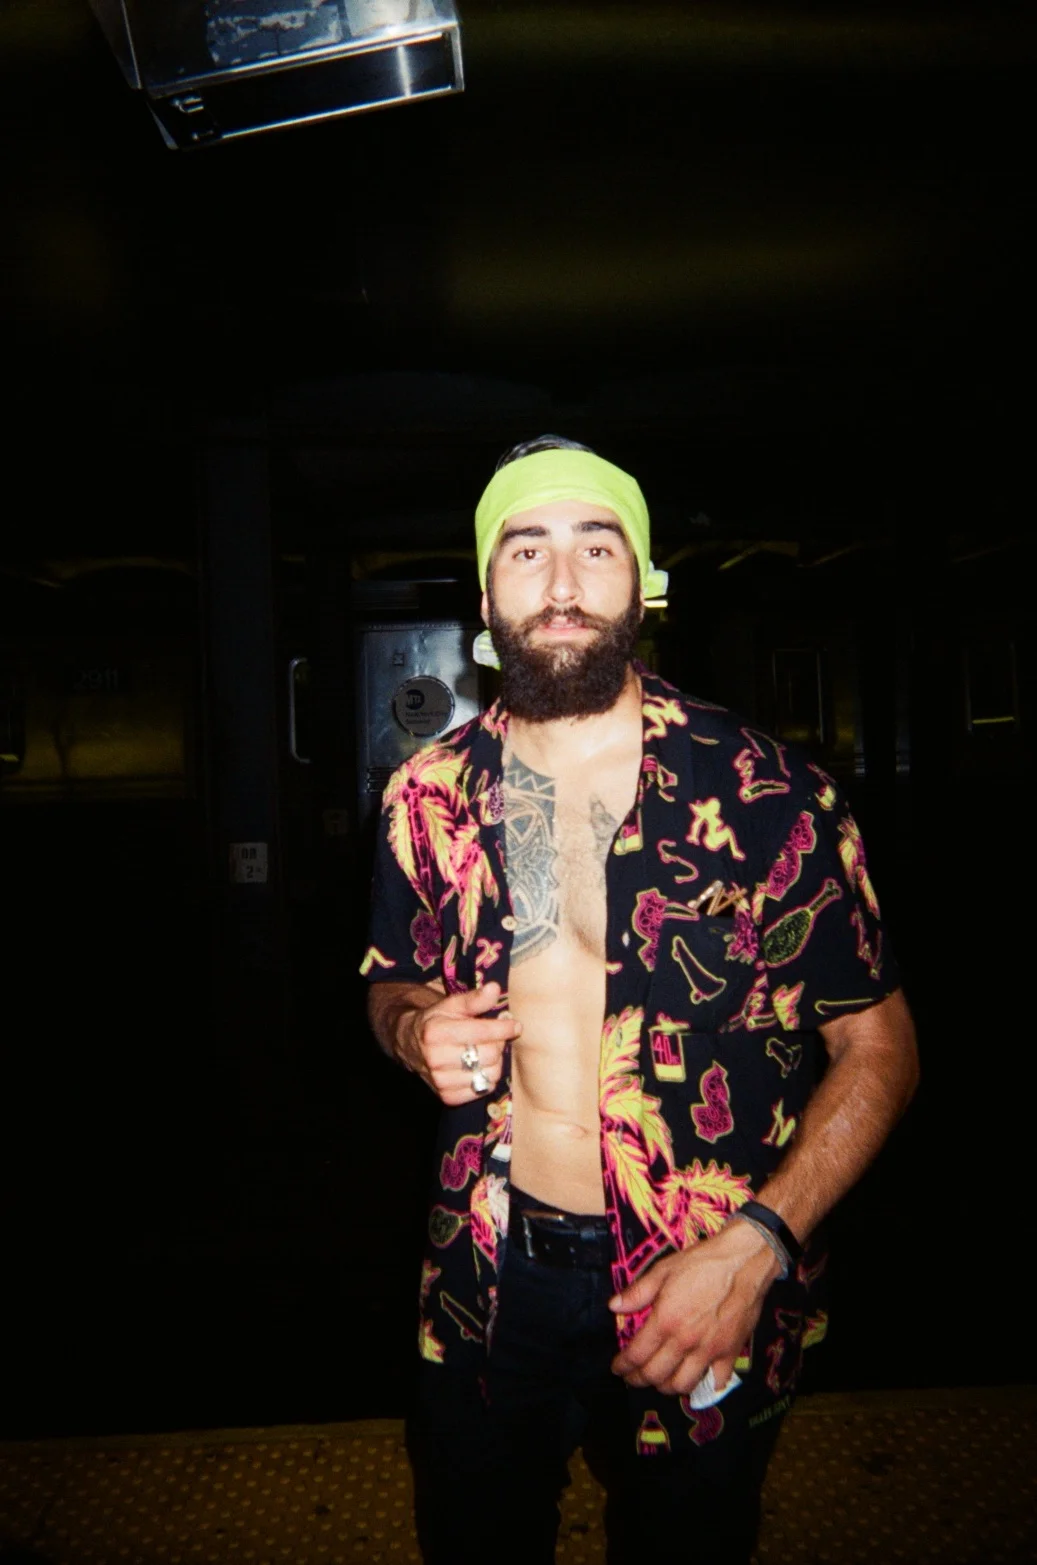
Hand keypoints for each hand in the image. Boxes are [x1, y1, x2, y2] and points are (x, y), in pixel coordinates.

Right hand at [399, 981, 520, 1104]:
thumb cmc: (436, 1021)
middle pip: (489, 1055)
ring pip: (490, 1075)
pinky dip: (487, 1078)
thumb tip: (495, 989)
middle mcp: (435, 1059)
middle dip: (499, 1043)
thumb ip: (473, 999)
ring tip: (488, 1051)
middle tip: (498, 1037)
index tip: (515, 1025)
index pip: (481, 1032)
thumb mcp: (450, 1005)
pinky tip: (480, 1067)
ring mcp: (440, 1081)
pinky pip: (483, 1091)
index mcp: (436, 1032)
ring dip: (495, 1062)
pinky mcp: (447, 1097)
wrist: (410, 1045)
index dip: (503, 1028)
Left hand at [609, 1220, 780, 1395]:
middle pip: (655, 1375)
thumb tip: (614, 1306)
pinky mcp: (730, 1352)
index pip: (637, 1355)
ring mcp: (709, 1350)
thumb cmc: (703, 1262)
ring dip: (667, 1387)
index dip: (623, 1366)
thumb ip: (637, 1292)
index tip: (618, 1368)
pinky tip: (698, 1380)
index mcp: (665, 1320)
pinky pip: (716, 1382)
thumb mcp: (663, 1270)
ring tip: (661, 1379)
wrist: (743, 1261)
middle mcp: (685, 1341)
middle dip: (639, 1380)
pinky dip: (705, 1387)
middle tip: (634, 1377)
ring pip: (682, 1385)